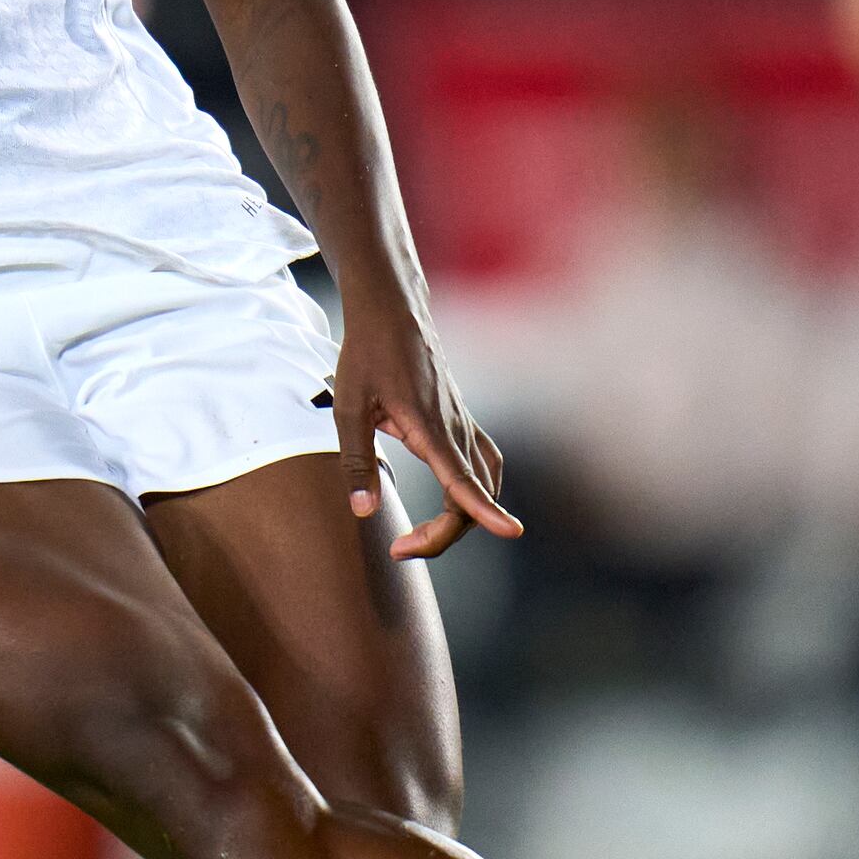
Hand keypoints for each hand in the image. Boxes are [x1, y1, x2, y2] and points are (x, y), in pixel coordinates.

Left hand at [331, 289, 523, 561]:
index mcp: (427, 425)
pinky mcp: (462, 419)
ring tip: (420, 536)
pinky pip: (484, 463)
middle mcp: (453, 427)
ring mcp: (462, 423)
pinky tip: (459, 500)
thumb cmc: (366, 355)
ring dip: (461, 518)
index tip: (511, 532)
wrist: (391, 310)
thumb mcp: (347, 408)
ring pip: (481, 482)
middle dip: (443, 534)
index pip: (462, 479)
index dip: (486, 510)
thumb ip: (356, 462)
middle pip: (471, 495)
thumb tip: (363, 511)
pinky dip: (478, 491)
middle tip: (399, 549)